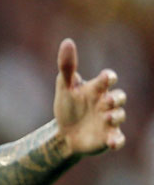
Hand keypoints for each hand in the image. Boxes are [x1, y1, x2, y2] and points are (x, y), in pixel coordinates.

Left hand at [54, 38, 125, 156]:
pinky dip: (117, 140)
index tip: (106, 78)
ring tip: (107, 117)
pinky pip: (118, 139)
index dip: (108, 78)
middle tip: (106, 101)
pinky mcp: (108, 137)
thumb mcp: (65, 87)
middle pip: (118, 98)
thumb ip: (67, 66)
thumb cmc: (68, 107)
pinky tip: (113, 143)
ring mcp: (109, 121)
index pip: (107, 80)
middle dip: (115, 98)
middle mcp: (106, 104)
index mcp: (97, 89)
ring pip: (119, 116)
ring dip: (115, 116)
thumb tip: (67, 41)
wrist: (65, 134)